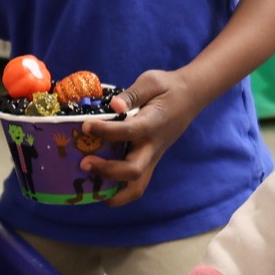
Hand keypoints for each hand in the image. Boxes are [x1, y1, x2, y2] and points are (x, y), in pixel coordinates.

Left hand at [83, 69, 199, 207]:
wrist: (190, 98)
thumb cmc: (167, 88)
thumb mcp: (151, 82)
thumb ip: (132, 94)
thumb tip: (114, 105)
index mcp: (152, 124)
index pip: (128, 132)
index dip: (105, 131)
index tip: (85, 126)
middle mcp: (152, 146)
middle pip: (133, 171)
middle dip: (107, 171)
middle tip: (84, 163)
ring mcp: (152, 158)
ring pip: (136, 187)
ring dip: (113, 193)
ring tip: (88, 185)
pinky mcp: (148, 162)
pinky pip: (134, 184)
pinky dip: (116, 191)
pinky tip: (96, 185)